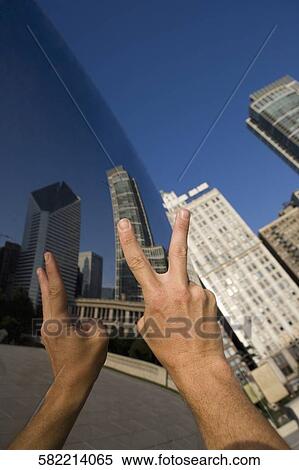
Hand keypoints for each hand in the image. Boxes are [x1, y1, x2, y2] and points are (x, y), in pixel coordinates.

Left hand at [37, 252, 107, 392]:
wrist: (71, 384)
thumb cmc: (86, 363)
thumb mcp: (100, 338)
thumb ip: (95, 322)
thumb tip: (87, 322)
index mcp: (59, 321)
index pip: (56, 289)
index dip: (53, 270)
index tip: (49, 256)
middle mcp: (49, 324)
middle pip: (47, 294)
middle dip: (45, 275)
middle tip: (43, 260)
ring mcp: (48, 332)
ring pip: (48, 304)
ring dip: (47, 288)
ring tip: (43, 274)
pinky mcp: (51, 338)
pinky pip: (53, 314)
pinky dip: (54, 302)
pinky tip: (57, 301)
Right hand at [117, 210, 224, 387]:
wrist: (198, 365)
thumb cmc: (168, 349)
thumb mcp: (148, 328)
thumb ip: (151, 306)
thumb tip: (158, 299)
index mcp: (156, 296)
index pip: (138, 263)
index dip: (129, 241)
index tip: (125, 223)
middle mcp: (177, 289)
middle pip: (178, 251)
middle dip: (181, 228)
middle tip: (184, 210)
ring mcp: (197, 291)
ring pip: (186, 284)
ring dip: (184, 297)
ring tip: (186, 320)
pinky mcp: (210, 297)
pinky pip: (198, 294)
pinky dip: (194, 304)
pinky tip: (195, 321)